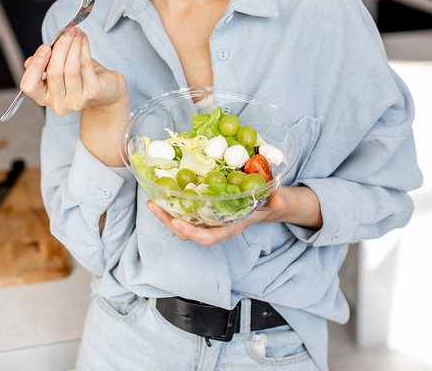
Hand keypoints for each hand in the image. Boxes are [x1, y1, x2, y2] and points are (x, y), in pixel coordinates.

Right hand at [20, 27, 125, 115]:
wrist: (106, 91)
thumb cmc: (79, 78)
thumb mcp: (58, 70)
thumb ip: (44, 64)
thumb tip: (35, 56)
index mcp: (43, 97)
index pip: (29, 86)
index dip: (36, 65)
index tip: (45, 47)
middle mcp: (58, 103)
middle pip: (54, 72)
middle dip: (60, 47)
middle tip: (66, 31)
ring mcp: (76, 100)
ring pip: (70, 68)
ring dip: (73, 45)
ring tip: (75, 32)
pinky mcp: (92, 92)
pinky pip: (85, 65)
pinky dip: (83, 48)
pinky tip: (83, 38)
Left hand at [146, 186, 321, 246]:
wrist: (266, 202)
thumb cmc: (269, 201)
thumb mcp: (275, 198)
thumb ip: (277, 199)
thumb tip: (280, 198)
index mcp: (231, 227)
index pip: (209, 237)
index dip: (192, 232)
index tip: (177, 222)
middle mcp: (217, 227)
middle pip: (188, 233)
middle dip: (169, 222)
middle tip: (153, 206)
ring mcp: (208, 221)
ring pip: (182, 224)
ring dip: (165, 215)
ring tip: (151, 201)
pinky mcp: (203, 212)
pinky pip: (184, 213)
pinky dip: (171, 206)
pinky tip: (161, 194)